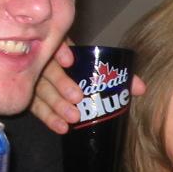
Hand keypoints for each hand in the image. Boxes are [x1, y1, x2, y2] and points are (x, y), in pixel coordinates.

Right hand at [29, 43, 146, 134]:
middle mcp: (46, 61)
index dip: (61, 50)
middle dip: (61, 83)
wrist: (67, 87)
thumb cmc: (86, 73)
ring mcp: (35, 78)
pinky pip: (36, 106)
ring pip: (41, 89)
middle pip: (48, 69)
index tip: (69, 60)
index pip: (59, 43)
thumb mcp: (98, 70)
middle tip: (78, 98)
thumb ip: (118, 76)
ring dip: (56, 104)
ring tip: (72, 119)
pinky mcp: (31, 96)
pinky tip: (61, 128)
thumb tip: (142, 89)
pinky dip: (48, 118)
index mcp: (63, 47)